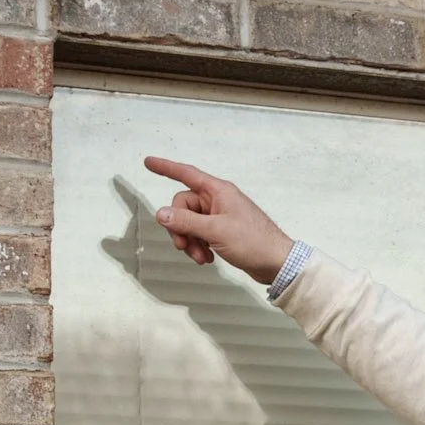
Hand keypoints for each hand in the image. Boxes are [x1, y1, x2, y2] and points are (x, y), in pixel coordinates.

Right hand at [143, 157, 295, 283]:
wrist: (276, 262)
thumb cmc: (252, 241)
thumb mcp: (215, 231)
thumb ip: (186, 221)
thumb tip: (161, 213)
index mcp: (217, 191)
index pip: (186, 173)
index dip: (166, 167)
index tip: (148, 162)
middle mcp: (217, 200)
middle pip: (183, 206)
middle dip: (180, 228)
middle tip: (185, 247)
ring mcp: (219, 216)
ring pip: (189, 223)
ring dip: (190, 241)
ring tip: (200, 257)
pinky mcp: (222, 231)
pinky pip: (199, 233)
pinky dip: (198, 246)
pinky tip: (207, 258)